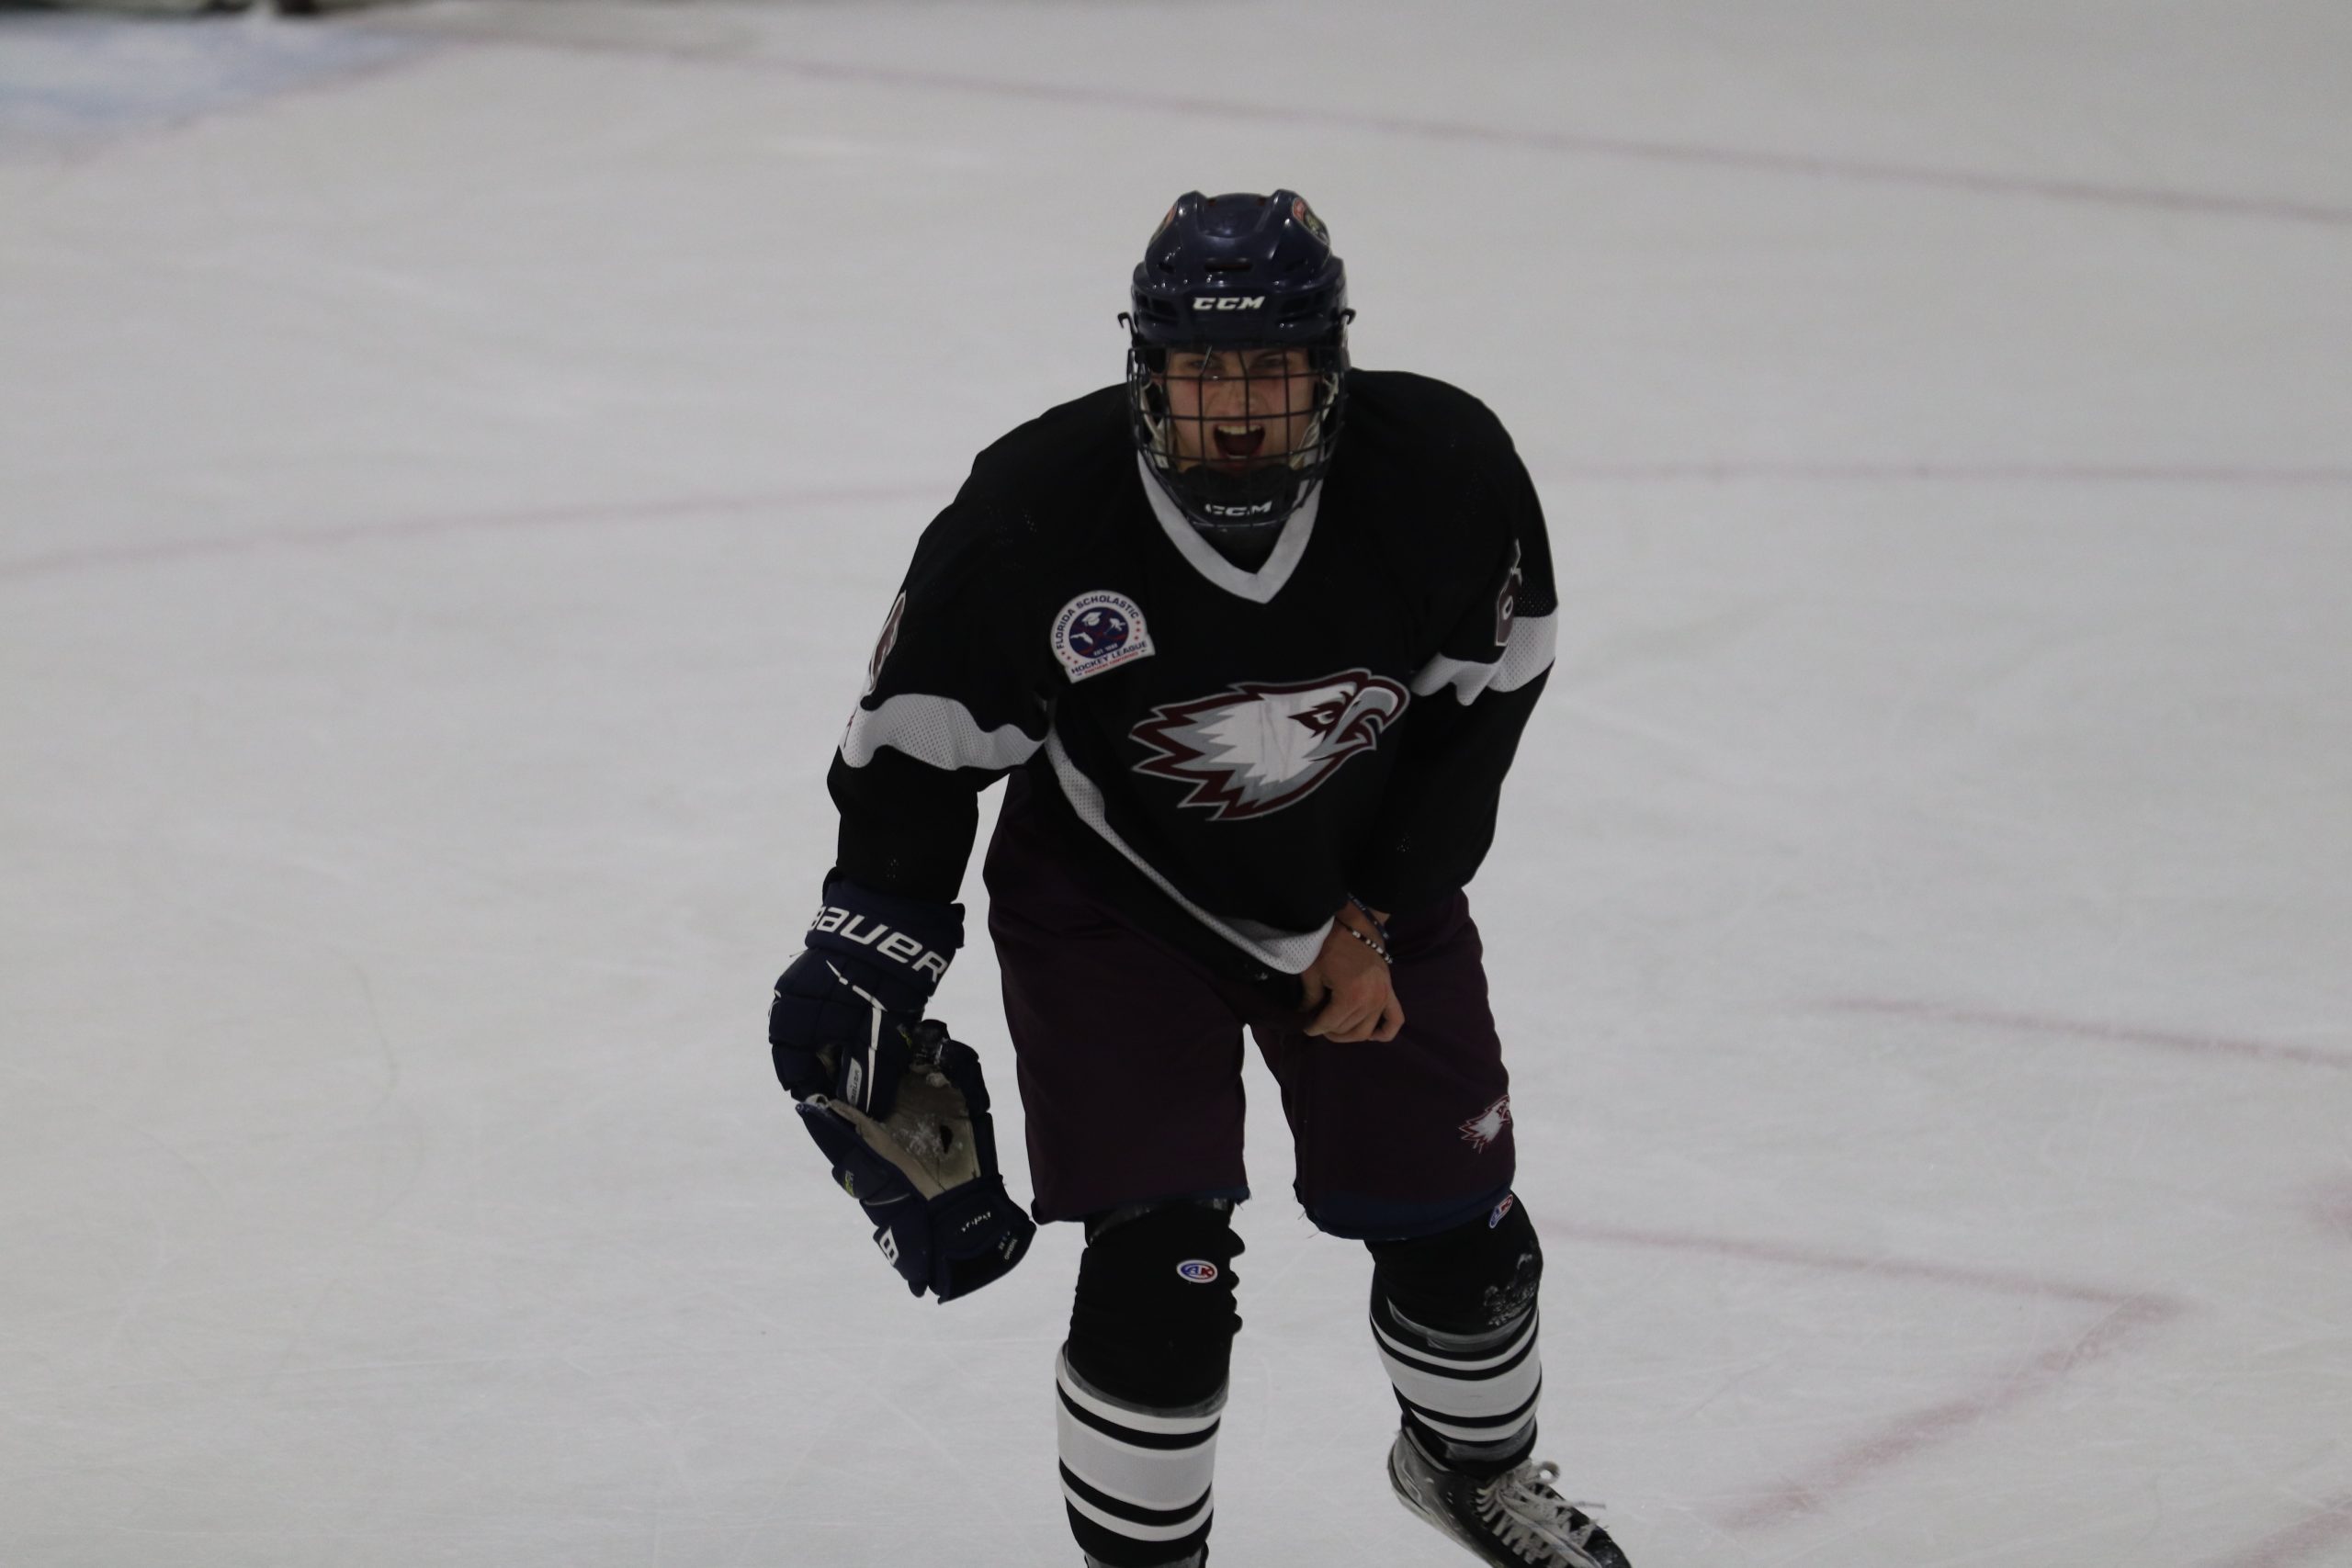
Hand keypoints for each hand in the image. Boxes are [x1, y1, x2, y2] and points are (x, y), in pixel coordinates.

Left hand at [1297, 903, 1401, 1042]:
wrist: (1355, 925)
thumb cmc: (1330, 945)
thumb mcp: (1313, 972)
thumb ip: (1310, 999)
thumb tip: (1305, 1016)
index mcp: (1350, 996)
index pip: (1329, 1024)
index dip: (1314, 1028)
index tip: (1305, 1027)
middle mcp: (1370, 1001)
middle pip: (1347, 1029)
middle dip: (1330, 1031)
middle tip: (1319, 1024)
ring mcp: (1383, 998)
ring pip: (1366, 1031)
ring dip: (1350, 1034)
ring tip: (1336, 1028)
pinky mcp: (1390, 992)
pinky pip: (1394, 1020)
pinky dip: (1384, 1032)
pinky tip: (1372, 1036)